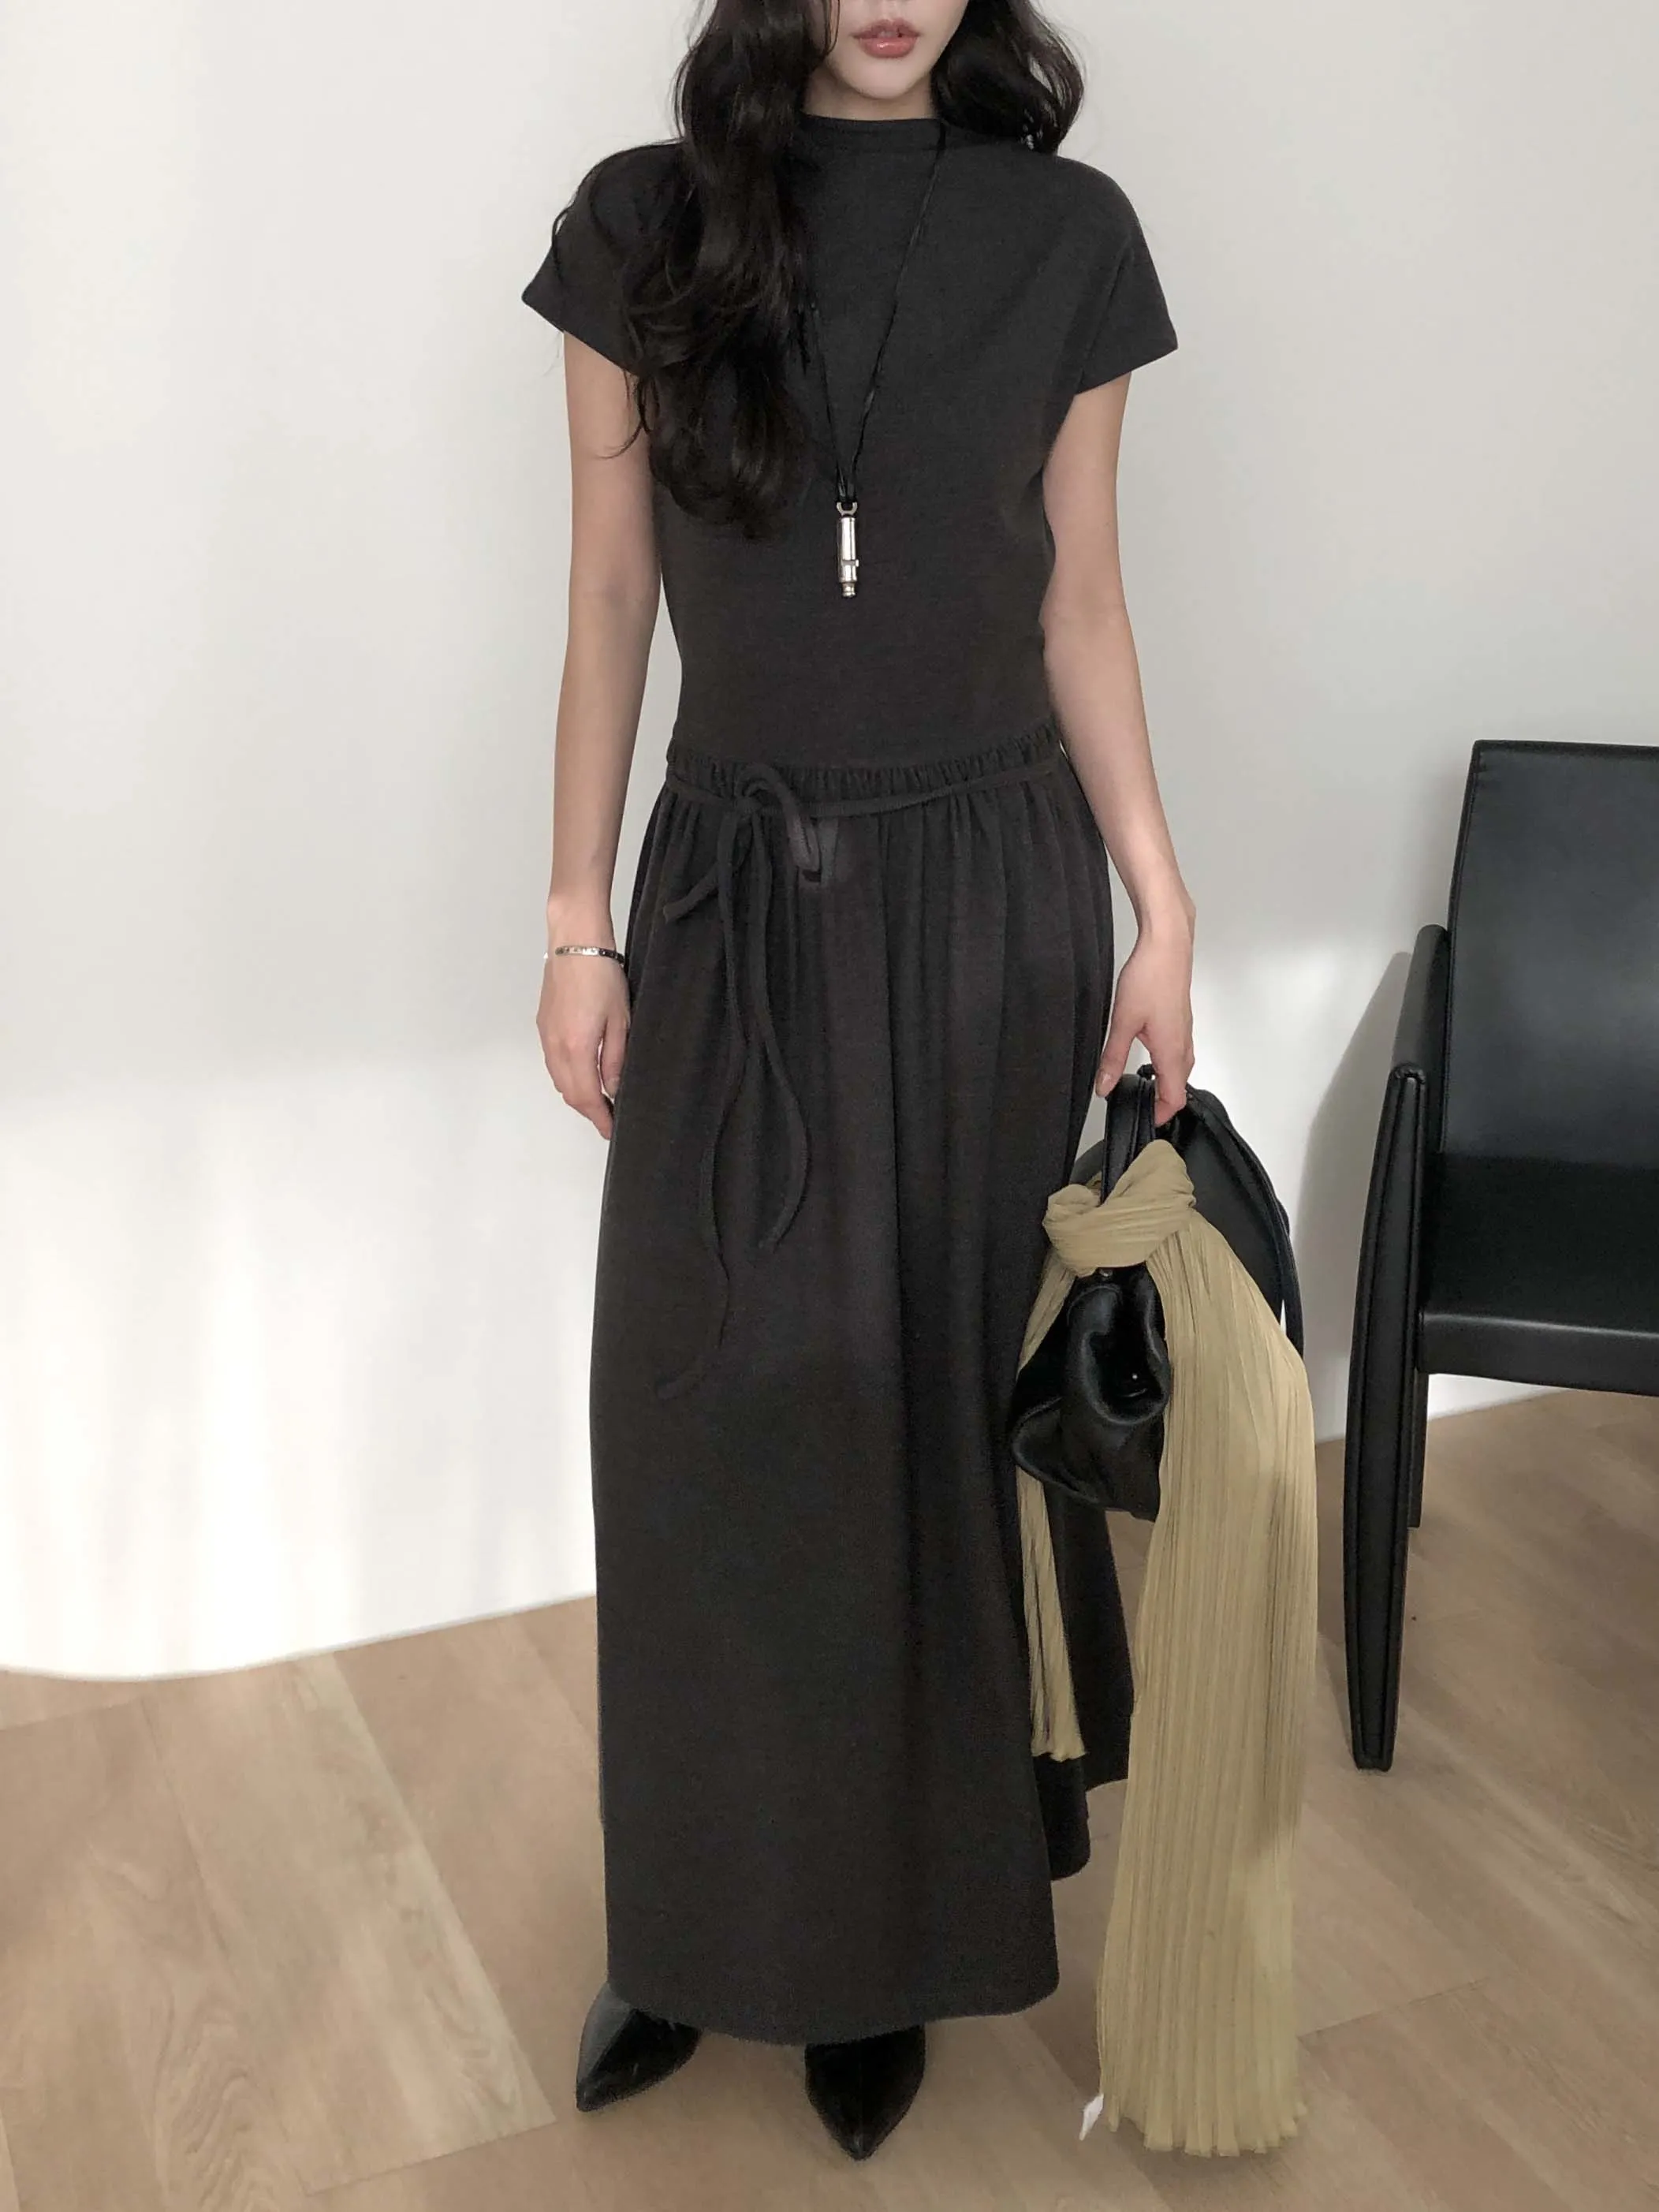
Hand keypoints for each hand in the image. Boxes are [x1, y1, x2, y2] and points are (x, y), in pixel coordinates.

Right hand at [538, 949, 630, 1138]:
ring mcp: (546, 1037)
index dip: (600, 1118)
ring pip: (559, 1080)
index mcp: (577, 1048)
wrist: (574, 944)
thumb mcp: (620, 1021)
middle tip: (609, 1118)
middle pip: (570, 1093)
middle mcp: (556, 1047)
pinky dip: (567, 1077)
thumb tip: (613, 1089)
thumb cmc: (602, 976)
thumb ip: (616, 1060)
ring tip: (600, 1099)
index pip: (587, 1097)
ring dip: (578, 1094)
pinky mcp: (543, 1027)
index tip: (611, 1130)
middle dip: (589, 1110)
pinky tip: (583, 1074)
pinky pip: (553, 1064)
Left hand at [1095, 913, 1194, 1125]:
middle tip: (1138, 1108)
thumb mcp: (1123, 1022)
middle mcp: (1183, 1045)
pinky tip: (1148, 1057)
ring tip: (1141, 1088)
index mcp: (1172, 1051)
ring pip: (1180, 1069)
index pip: (1174, 1098)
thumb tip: (1104, 1087)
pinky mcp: (1181, 1019)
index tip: (1143, 1122)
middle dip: (1162, 1102)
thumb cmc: (1149, 978)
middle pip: (1180, 1086)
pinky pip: (1179, 1052)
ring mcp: (1185, 1031)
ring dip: (1166, 1083)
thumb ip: (1113, 1057)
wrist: (1168, 945)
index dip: (1161, 1115)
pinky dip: (1167, 1065)